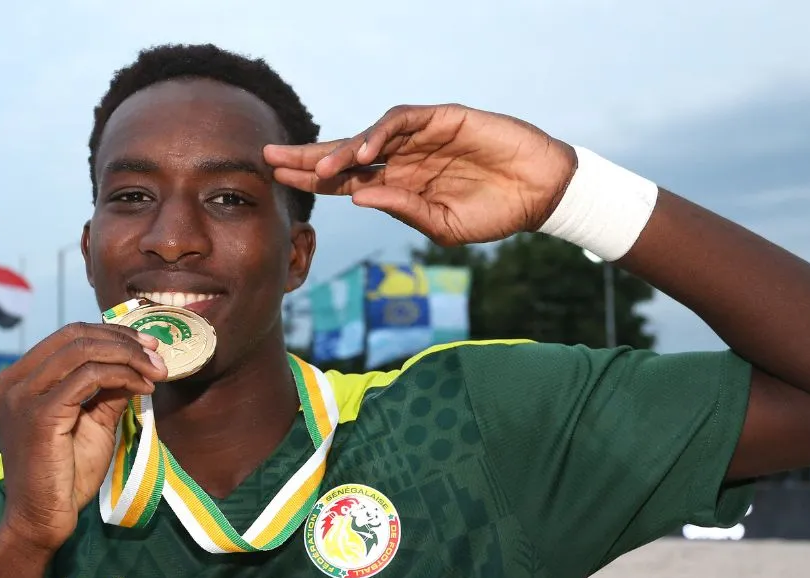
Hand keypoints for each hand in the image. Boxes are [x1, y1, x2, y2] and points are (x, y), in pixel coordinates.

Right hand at [0, 323, 166, 552]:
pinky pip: (89, 378)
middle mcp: (15, 380)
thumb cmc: (65, 474)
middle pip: (75, 336)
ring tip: (156, 372)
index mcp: (21, 377)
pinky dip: (122, 376)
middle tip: (157, 354)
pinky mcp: (39, 414)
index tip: (147, 345)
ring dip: (128, 356)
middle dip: (124, 340)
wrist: (42, 518)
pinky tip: (143, 388)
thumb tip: (138, 361)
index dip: (112, 333)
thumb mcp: (92, 421)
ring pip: (84, 351)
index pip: (69, 336)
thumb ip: (108, 390)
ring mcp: (23, 396)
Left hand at [263, 104, 576, 245]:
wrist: (540, 193)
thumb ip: (403, 209)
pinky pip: (403, 122)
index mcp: (398, 185)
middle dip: (307, 157)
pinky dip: (379, 134)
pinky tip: (361, 153)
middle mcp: (402, 158)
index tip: (278, 181)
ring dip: (341, 152)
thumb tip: (359, 199)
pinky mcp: (442, 119)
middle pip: (345, 154)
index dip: (312, 180)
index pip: (345, 181)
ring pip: (368, 136)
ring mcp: (420, 137)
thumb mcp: (444, 226)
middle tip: (269, 158)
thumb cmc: (495, 213)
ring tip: (318, 169)